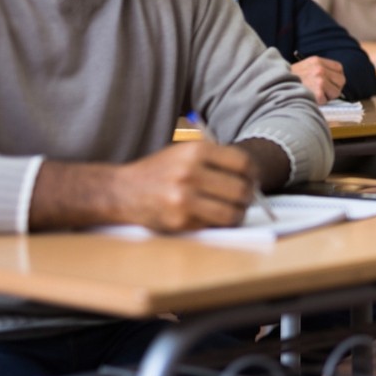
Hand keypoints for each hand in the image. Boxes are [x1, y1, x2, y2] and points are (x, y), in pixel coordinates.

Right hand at [114, 142, 255, 231]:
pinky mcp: (179, 220)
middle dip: (248, 196)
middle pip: (241, 189)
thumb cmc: (160, 172)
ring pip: (232, 212)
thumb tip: (253, 176)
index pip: (243, 163)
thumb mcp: (184, 152)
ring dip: (237, 214)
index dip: (253, 173)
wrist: (122, 191)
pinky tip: (211, 216)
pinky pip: (213, 225)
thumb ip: (216, 159)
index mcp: (195, 151)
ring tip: (232, 210)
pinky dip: (217, 223)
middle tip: (245, 198)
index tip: (252, 179)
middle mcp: (190, 173)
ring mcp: (184, 198)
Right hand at [291, 56, 345, 103]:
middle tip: (323, 92)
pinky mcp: (318, 92)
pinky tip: (309, 98)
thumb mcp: (303, 68)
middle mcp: (320, 68)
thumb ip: (318, 70)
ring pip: (336, 92)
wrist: (275, 87)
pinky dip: (319, 102)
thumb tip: (334, 81)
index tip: (331, 83)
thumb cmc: (288, 80)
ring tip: (314, 94)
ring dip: (327, 96)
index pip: (339, 68)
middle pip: (341, 80)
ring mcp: (319, 80)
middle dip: (334, 88)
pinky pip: (326, 100)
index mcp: (316, 61)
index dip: (336, 77)